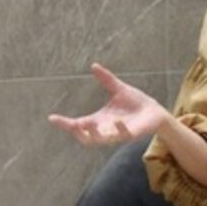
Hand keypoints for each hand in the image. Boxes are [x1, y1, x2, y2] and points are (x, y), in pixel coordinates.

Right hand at [48, 63, 169, 144]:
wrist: (155, 112)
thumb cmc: (135, 102)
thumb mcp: (118, 89)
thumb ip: (106, 79)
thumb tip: (94, 65)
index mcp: (99, 120)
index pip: (78, 125)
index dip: (64, 124)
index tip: (52, 118)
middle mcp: (106, 130)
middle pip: (86, 138)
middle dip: (78, 133)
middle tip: (72, 124)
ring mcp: (118, 134)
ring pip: (101, 140)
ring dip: (94, 134)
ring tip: (88, 122)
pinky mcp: (131, 135)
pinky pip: (123, 136)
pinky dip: (119, 129)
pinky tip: (118, 120)